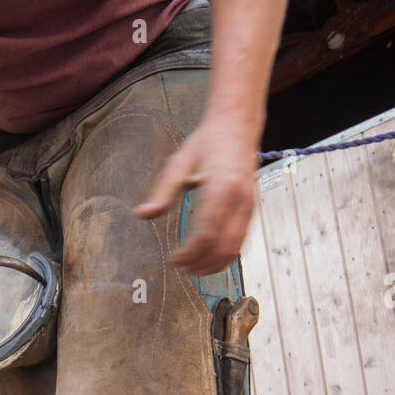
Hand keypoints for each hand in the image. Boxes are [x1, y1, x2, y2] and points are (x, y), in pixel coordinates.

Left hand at [133, 118, 257, 274]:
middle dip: (202, 264)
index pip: (206, 233)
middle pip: (222, 247)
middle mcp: (239, 200)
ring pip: (235, 249)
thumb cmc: (208, 142)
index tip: (174, 259)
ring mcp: (249, 205)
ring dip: (215, 264)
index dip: (190, 253)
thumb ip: (161, 192)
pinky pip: (242, 241)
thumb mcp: (179, 163)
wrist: (237, 125)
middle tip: (182, 269)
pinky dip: (226, 255)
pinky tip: (210, 258)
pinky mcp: (252, 209)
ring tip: (194, 269)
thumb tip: (142, 215)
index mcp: (220, 188)